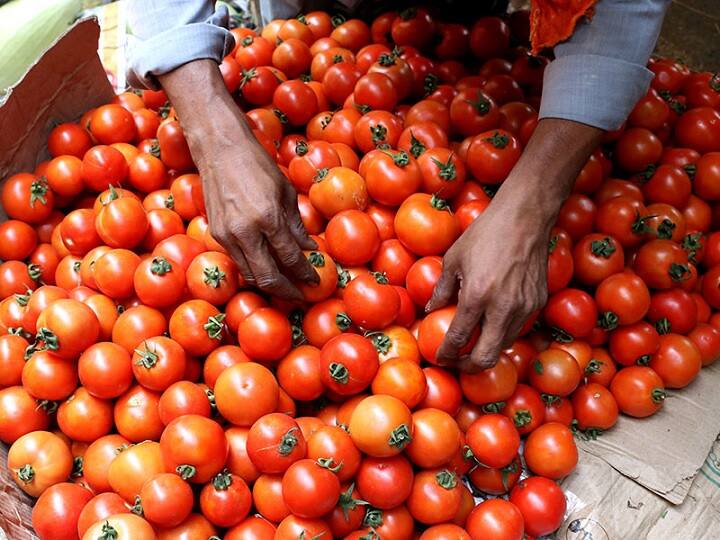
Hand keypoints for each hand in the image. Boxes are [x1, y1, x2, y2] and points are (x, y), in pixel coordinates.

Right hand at [159, 60, 317, 300]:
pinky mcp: (216, 235)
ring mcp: (228, 235)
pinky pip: (239, 262)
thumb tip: (309, 248)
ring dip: (270, 285)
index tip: (315, 281)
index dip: (305, 274)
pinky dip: (254, 271)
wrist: (220, 149)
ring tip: (286, 288)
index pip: (290, 258)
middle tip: (301, 296)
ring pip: (250, 275)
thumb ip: (296, 224)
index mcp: (268, 217)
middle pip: (268, 277)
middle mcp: (246, 231)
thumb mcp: (285, 191)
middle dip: (287, 291)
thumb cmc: (257, 165)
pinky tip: (268, 270)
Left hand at [426, 197, 549, 372]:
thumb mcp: (454, 258)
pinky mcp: (537, 302)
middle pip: (486, 357)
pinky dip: (502, 332)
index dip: (446, 354)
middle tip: (457, 362)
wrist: (525, 217)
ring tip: (473, 343)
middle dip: (468, 367)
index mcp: (477, 296)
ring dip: (487, 349)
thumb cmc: (485, 233)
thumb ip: (442, 288)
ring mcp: (524, 307)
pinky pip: (518, 328)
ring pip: (503, 345)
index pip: (459, 339)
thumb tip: (430, 309)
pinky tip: (491, 322)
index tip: (439, 357)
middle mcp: (502, 308)